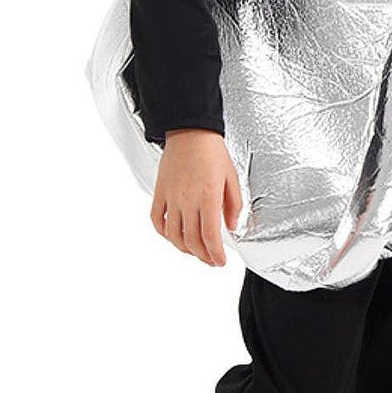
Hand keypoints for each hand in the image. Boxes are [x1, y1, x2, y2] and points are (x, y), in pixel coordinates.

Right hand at [149, 129, 242, 266]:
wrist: (190, 131)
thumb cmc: (212, 150)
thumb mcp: (232, 177)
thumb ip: (234, 205)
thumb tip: (232, 225)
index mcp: (208, 197)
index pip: (210, 236)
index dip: (215, 254)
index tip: (220, 261)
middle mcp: (188, 200)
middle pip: (192, 240)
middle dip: (203, 256)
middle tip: (211, 260)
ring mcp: (171, 197)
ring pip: (174, 235)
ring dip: (185, 249)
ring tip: (195, 252)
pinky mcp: (160, 192)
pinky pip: (157, 219)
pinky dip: (164, 233)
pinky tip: (173, 236)